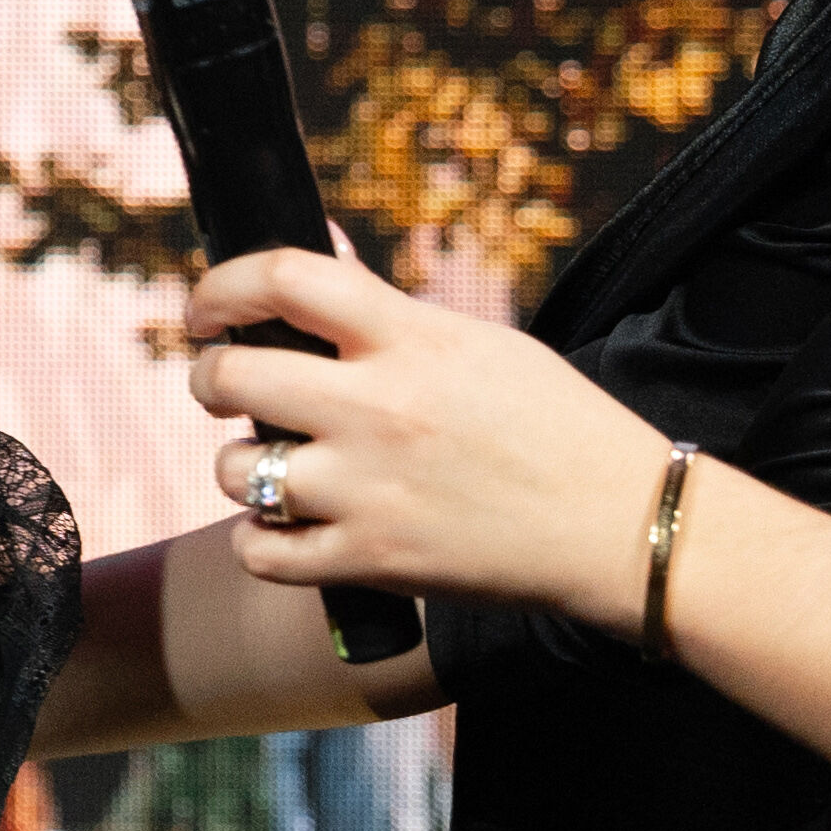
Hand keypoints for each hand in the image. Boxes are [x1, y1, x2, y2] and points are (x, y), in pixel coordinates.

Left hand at [181, 247, 669, 620]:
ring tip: (275, 465)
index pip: (283, 279)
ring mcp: (368, 490)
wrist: (622, 526)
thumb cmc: (558, 426)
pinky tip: (285, 527)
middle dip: (210, 376)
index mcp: (413, 340)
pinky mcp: (371, 562)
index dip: (222, 286)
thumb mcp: (482, 345)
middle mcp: (379, 409)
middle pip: (232, 376)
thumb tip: (316, 268)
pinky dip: (260, 540)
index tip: (208, 308)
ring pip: (236, 469)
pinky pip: (260, 551)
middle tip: (224, 384)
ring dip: (241, 465)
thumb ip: (391, 317)